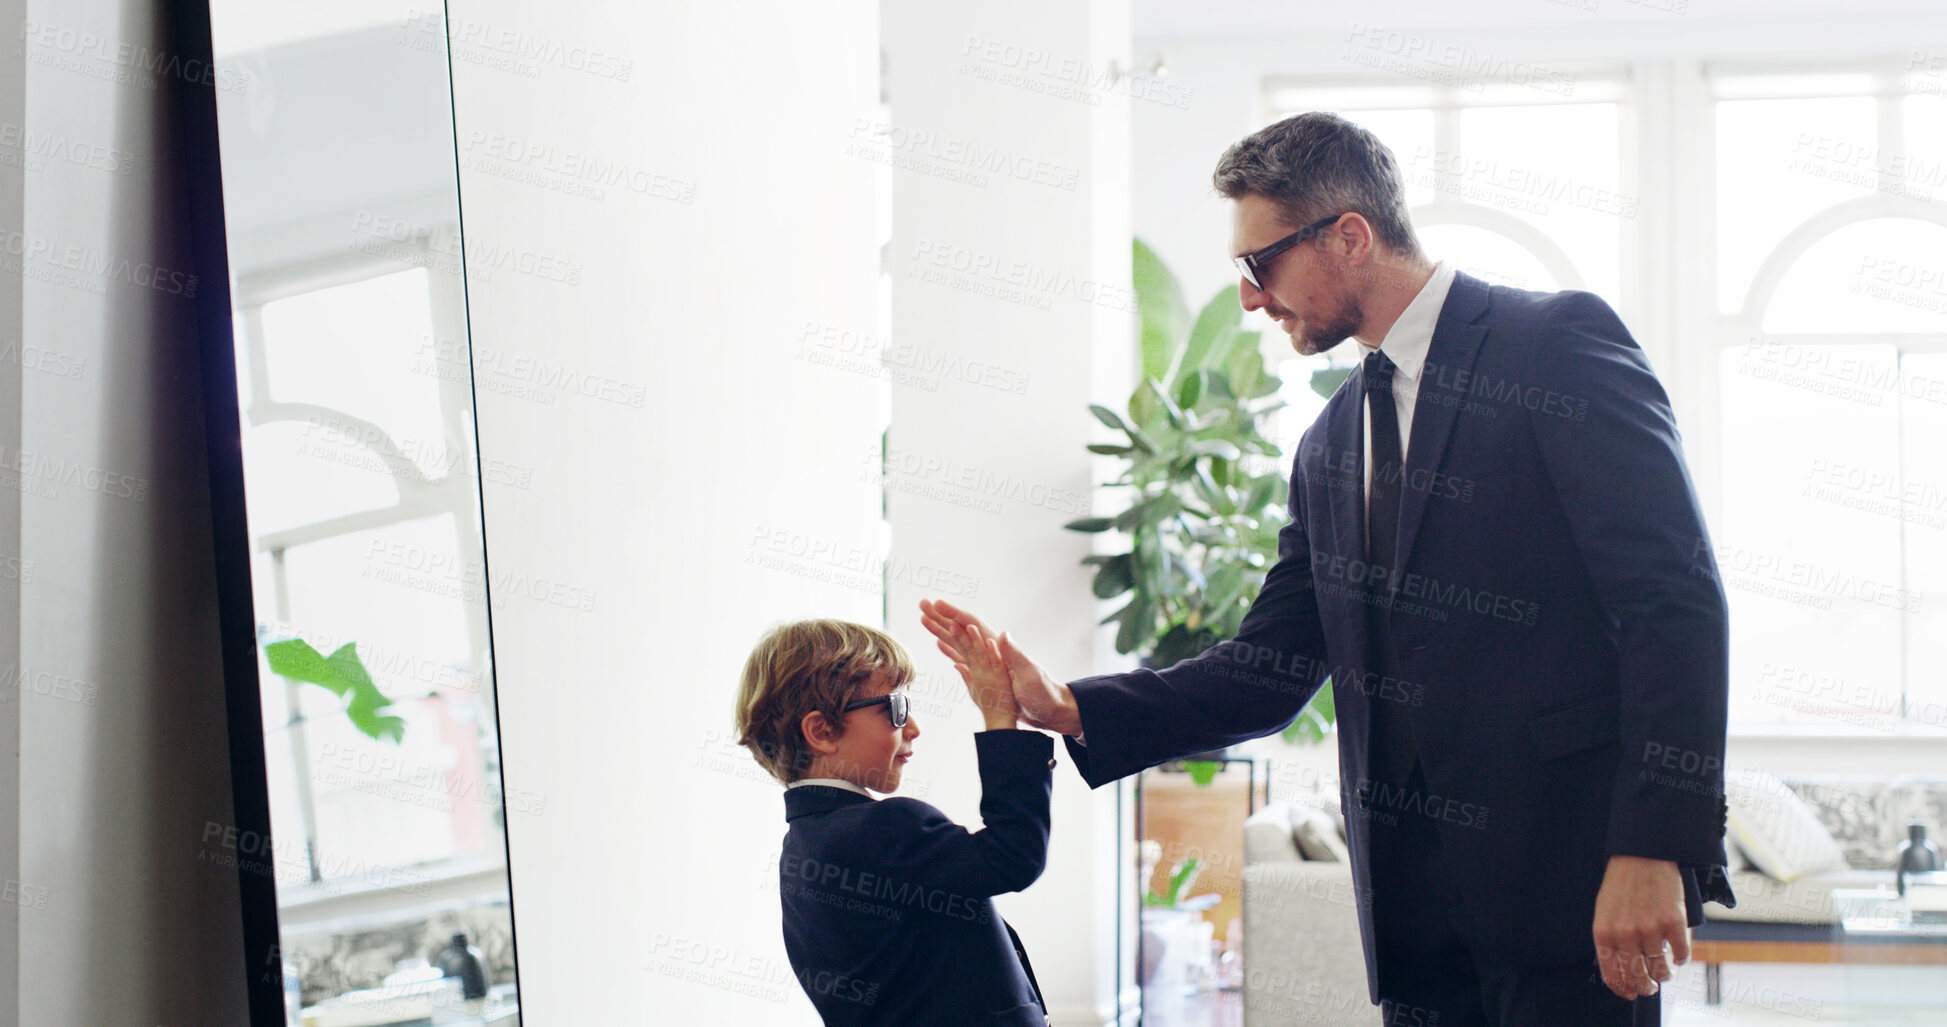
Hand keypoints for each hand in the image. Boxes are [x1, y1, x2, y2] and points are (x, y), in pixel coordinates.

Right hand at [919, 599, 1081, 735]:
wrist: (1053, 710)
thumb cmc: (1044, 693)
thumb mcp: (1030, 674)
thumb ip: (1015, 655)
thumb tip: (1001, 634)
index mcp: (1001, 649)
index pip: (974, 625)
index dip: (954, 614)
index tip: (937, 604)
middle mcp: (994, 651)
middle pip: (963, 629)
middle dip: (942, 616)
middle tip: (922, 605)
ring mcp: (990, 661)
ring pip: (960, 641)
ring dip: (942, 629)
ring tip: (925, 620)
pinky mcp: (989, 672)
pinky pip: (964, 656)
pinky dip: (951, 648)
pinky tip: (942, 645)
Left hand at [1591, 855, 1688, 999]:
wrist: (1642, 853)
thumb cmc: (1622, 883)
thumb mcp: (1605, 911)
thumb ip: (1610, 940)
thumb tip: (1622, 971)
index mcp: (1604, 932)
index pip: (1613, 976)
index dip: (1624, 989)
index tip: (1632, 993)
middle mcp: (1625, 934)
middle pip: (1638, 978)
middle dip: (1646, 988)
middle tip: (1651, 987)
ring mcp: (1650, 929)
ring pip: (1661, 971)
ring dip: (1664, 976)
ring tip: (1666, 971)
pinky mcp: (1673, 922)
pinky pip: (1682, 955)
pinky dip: (1682, 959)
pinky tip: (1679, 955)